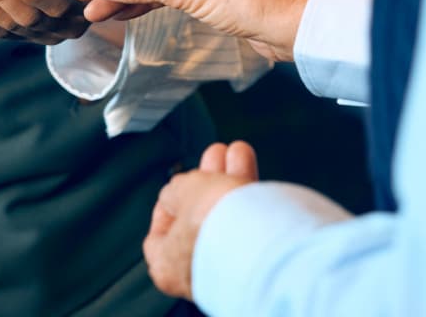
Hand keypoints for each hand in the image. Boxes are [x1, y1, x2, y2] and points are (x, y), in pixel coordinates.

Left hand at [144, 141, 259, 300]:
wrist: (265, 246)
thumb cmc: (216, 227)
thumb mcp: (184, 190)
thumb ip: (176, 189)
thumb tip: (180, 190)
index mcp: (168, 266)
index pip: (160, 235)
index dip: (169, 204)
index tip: (178, 186)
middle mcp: (199, 273)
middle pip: (199, 219)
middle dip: (209, 182)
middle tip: (215, 158)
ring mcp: (232, 269)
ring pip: (228, 218)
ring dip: (231, 180)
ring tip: (236, 153)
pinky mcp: (263, 261)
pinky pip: (252, 223)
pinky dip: (251, 195)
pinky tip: (251, 166)